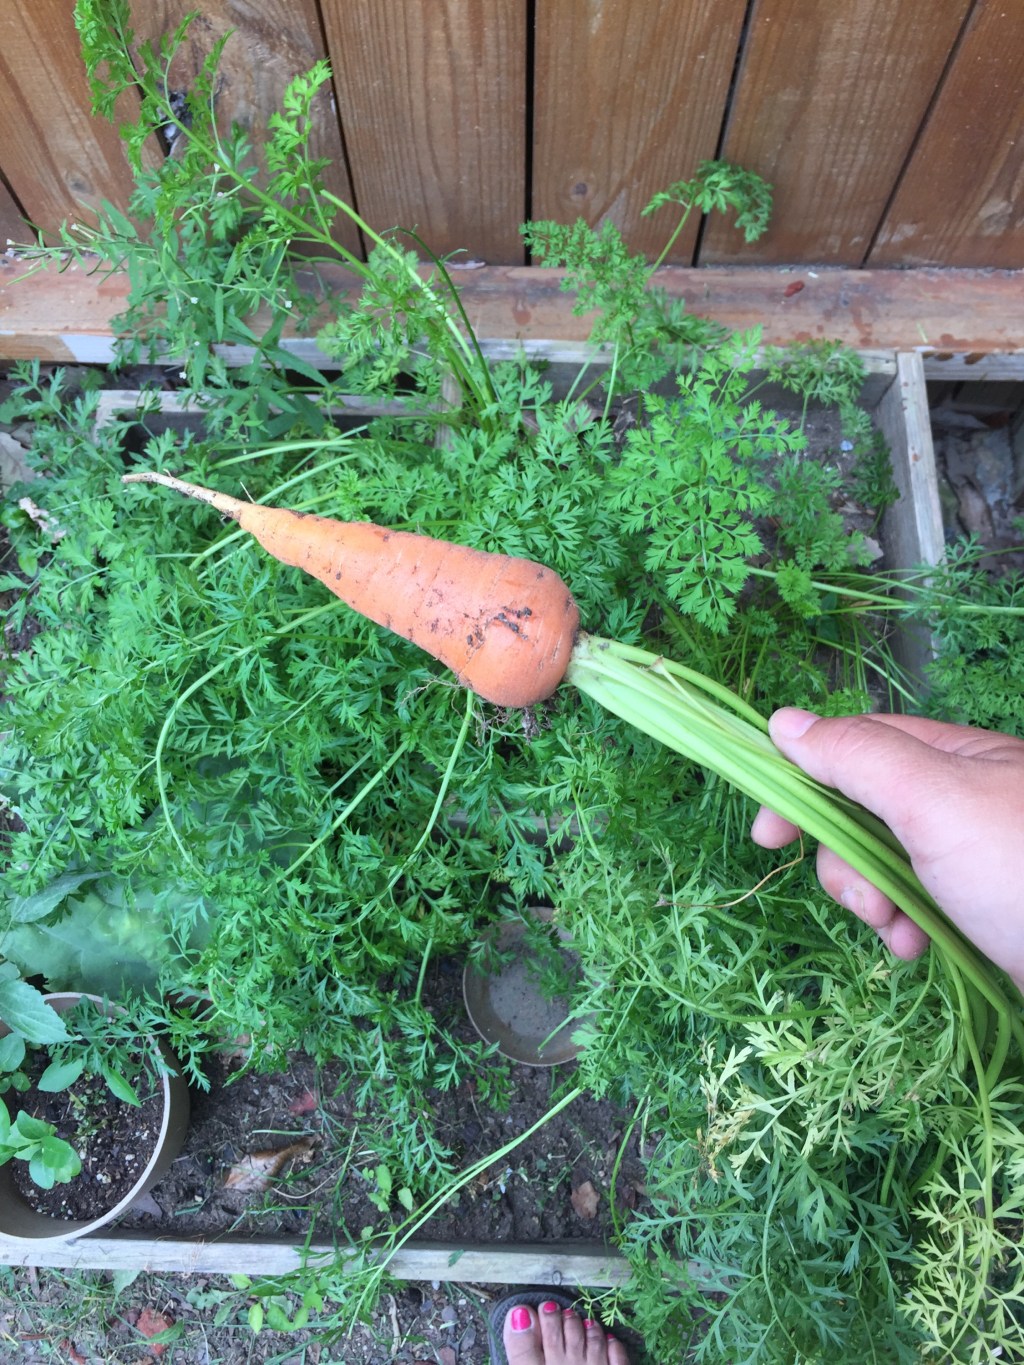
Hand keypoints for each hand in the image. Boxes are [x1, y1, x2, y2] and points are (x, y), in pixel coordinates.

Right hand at [750, 708, 1023, 987]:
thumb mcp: (935, 801)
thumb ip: (858, 756)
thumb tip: (784, 722)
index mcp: (955, 758)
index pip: (855, 746)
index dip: (802, 783)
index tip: (768, 838)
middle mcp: (964, 799)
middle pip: (863, 811)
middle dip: (845, 859)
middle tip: (867, 903)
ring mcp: (976, 857)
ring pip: (886, 862)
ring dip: (873, 900)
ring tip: (899, 933)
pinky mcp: (986, 909)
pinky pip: (919, 905)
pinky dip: (906, 927)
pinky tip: (919, 950)